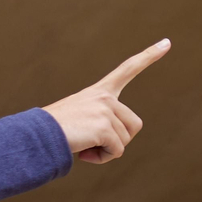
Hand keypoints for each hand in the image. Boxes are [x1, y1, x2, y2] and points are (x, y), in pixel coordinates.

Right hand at [44, 39, 169, 163]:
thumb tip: (109, 147)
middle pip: (133, 125)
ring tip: (85, 148)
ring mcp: (105, 110)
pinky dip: (102, 158)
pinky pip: (116, 151)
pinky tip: (84, 154)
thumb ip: (97, 124)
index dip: (148, 56)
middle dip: (117, 141)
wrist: (35, 136)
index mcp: (98, 92)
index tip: (166, 43)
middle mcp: (105, 97)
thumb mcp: (75, 119)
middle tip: (93, 145)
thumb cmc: (49, 132)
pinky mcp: (104, 127)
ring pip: (124, 140)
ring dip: (107, 151)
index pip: (127, 69)